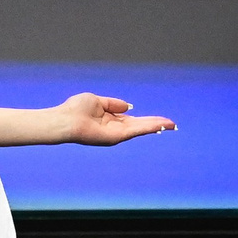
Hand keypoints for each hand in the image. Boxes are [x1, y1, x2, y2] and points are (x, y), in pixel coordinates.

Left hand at [54, 94, 176, 145]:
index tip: (160, 120)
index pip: (132, 120)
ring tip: (172, 125)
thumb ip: (113, 103)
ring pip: (140, 129)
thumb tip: (129, 107)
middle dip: (156, 125)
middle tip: (172, 125)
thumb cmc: (74, 109)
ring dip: (156, 126)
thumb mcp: (97, 101)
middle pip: (140, 126)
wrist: (64, 119)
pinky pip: (135, 131)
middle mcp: (114, 129)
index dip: (146, 120)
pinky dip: (148, 127)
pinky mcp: (115, 137)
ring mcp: (115, 134)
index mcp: (110, 120)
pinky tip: (160, 126)